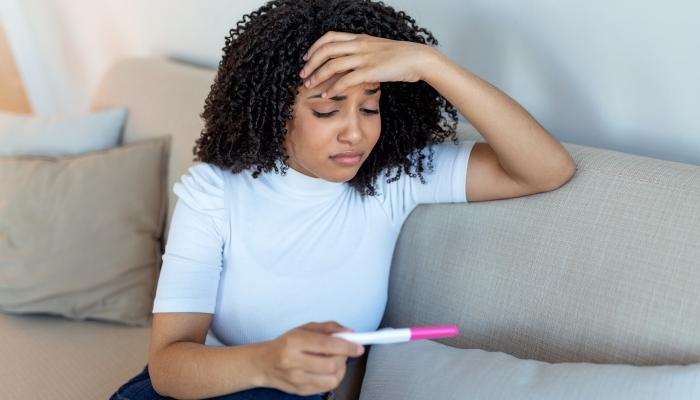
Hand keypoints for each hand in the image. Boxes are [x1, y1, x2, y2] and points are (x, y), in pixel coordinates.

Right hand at [257, 321, 364, 395]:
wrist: (263, 363)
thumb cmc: (285, 344)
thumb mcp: (304, 328)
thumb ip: (328, 328)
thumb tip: (349, 332)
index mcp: (294, 341)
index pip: (327, 344)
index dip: (347, 346)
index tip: (358, 347)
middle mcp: (293, 361)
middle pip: (332, 364)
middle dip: (345, 357)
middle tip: (344, 351)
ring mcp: (296, 379)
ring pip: (332, 379)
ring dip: (341, 369)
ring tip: (335, 361)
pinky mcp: (300, 391)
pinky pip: (326, 387)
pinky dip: (333, 378)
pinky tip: (328, 370)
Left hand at [299, 31, 437, 98]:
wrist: (418, 58)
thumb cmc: (400, 57)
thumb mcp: (377, 49)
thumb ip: (363, 52)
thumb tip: (351, 63)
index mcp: (360, 38)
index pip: (330, 37)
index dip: (315, 47)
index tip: (307, 58)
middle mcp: (359, 46)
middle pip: (326, 50)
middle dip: (311, 63)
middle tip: (303, 74)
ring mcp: (364, 58)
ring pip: (332, 65)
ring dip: (318, 76)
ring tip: (309, 85)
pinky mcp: (370, 71)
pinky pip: (346, 80)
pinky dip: (333, 88)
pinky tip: (327, 94)